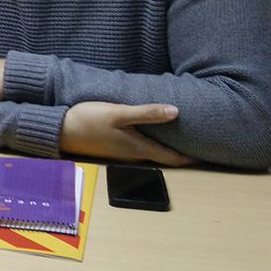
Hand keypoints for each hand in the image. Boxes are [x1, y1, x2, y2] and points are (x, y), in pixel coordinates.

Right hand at [60, 101, 194, 165]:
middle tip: (202, 143)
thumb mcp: (118, 113)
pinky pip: (141, 148)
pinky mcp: (114, 147)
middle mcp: (134, 154)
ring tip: (182, 137)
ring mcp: (123, 153)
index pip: (174, 158)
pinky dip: (154, 143)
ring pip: (153, 153)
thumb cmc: (89, 121)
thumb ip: (146, 113)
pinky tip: (154, 133)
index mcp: (139, 148)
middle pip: (165, 157)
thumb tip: (176, 111)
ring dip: (168, 147)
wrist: (59, 130)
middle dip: (184, 153)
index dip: (193, 158)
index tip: (211, 155)